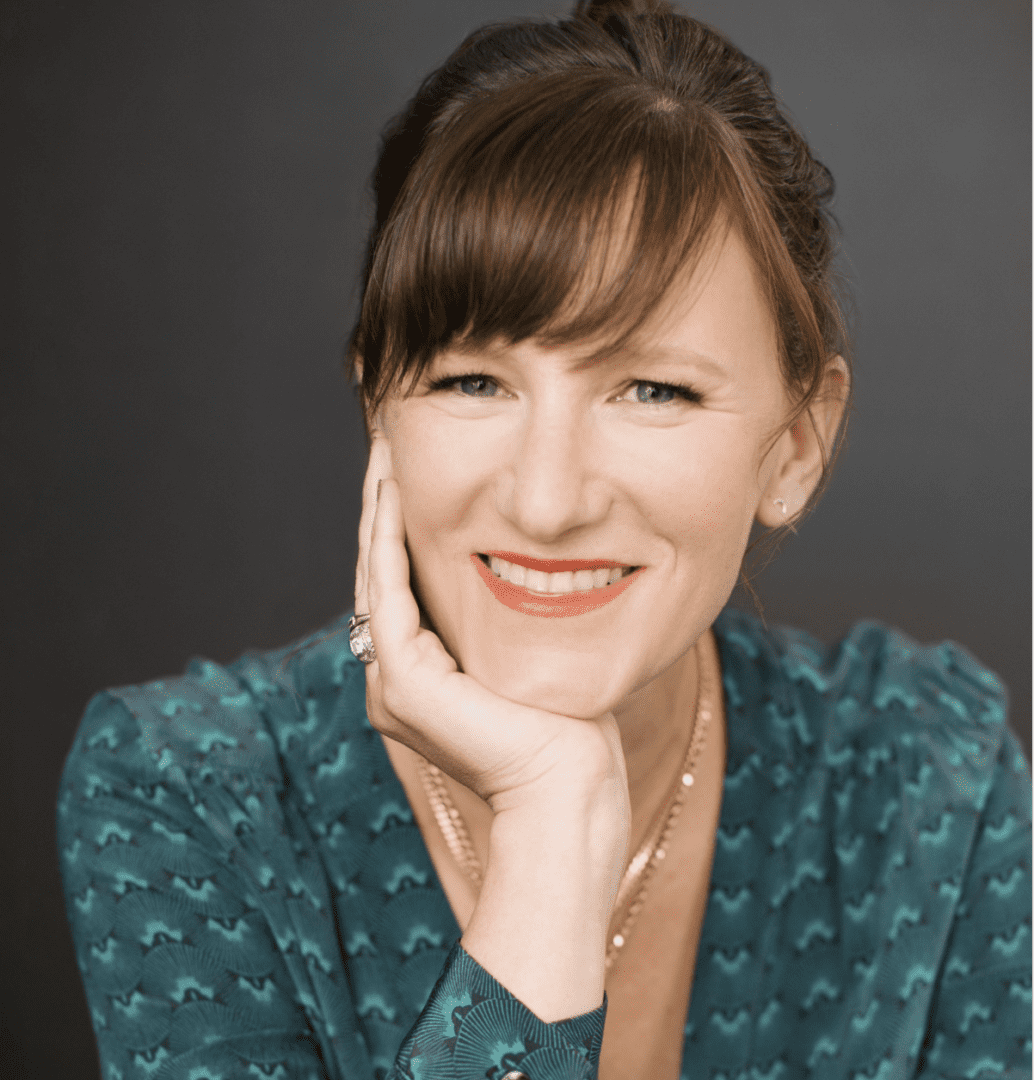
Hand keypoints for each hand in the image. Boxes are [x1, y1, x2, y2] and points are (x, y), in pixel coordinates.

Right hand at [354, 434, 630, 819]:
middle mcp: (393, 679)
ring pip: (375, 575)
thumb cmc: (568, 728)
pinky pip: (387, 593)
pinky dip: (387, 539)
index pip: (402, 584)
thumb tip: (534, 566)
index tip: (408, 467)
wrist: (570, 788)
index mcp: (419, 676)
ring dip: (377, 509)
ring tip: (383, 451)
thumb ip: (506, 621)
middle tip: (385, 442)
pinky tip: (393, 491)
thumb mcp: (529, 656)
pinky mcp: (402, 683)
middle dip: (381, 506)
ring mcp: (390, 684)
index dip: (401, 523)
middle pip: (380, 572)